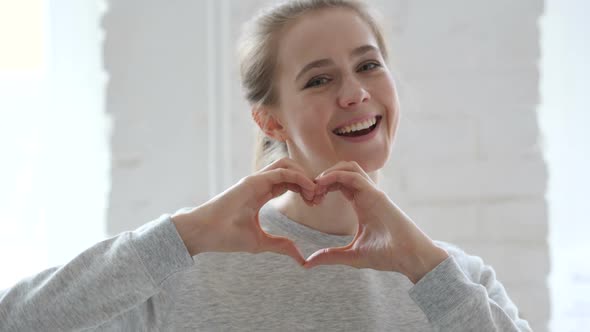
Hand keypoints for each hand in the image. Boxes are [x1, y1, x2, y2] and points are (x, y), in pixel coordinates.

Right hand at [172, 158, 315, 264]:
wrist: (205, 233)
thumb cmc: (226, 237)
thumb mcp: (260, 242)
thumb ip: (280, 245)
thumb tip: (300, 257)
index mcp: (260, 193)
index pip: (288, 182)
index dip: (304, 189)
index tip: (314, 204)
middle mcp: (259, 183)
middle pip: (290, 169)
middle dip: (308, 179)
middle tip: (318, 198)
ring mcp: (256, 180)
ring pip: (287, 164)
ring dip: (304, 175)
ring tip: (314, 192)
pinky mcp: (253, 181)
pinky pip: (282, 171)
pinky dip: (299, 177)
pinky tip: (309, 189)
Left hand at [303, 161, 448, 282]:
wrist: (409, 258)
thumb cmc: (387, 256)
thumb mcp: (352, 255)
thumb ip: (330, 256)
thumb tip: (308, 263)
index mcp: (361, 203)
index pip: (339, 183)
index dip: (323, 187)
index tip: (312, 202)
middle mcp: (366, 194)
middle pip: (342, 169)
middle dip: (323, 177)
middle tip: (311, 194)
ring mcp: (372, 192)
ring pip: (348, 166)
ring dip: (329, 172)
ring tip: (316, 187)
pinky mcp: (376, 195)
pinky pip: (353, 175)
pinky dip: (335, 175)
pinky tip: (322, 184)